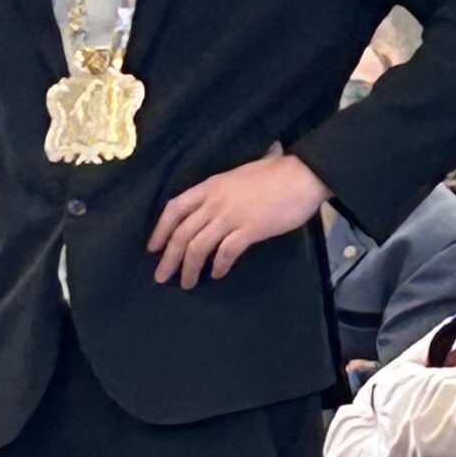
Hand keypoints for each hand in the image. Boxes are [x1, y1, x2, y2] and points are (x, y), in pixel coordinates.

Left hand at [148, 151, 327, 287]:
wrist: (302, 175)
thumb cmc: (276, 173)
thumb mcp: (239, 175)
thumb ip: (225, 188)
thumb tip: (218, 198)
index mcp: (210, 186)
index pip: (174, 208)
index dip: (160, 230)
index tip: (153, 247)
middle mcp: (215, 202)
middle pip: (181, 233)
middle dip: (169, 258)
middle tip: (161, 277)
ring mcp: (231, 216)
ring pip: (198, 246)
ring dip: (189, 268)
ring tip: (187, 283)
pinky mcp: (250, 230)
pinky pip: (226, 252)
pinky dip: (218, 266)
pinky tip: (217, 274)